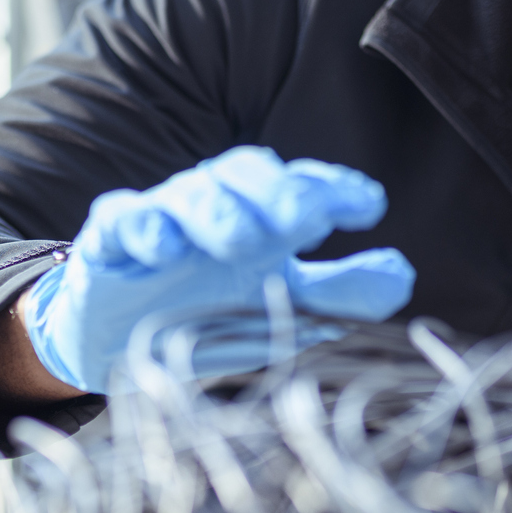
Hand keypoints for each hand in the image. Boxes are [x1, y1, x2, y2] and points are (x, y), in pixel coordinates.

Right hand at [21, 146, 416, 393]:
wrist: (115, 337)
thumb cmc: (208, 307)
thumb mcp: (279, 305)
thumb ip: (339, 293)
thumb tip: (401, 279)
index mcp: (262, 214)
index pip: (301, 185)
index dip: (336, 189)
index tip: (371, 207)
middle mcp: (216, 204)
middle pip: (248, 175)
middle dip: (280, 193)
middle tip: (309, 219)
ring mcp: (162, 217)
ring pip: (190, 194)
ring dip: (218, 213)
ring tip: (241, 242)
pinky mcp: (110, 239)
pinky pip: (123, 220)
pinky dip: (144, 229)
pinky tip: (163, 249)